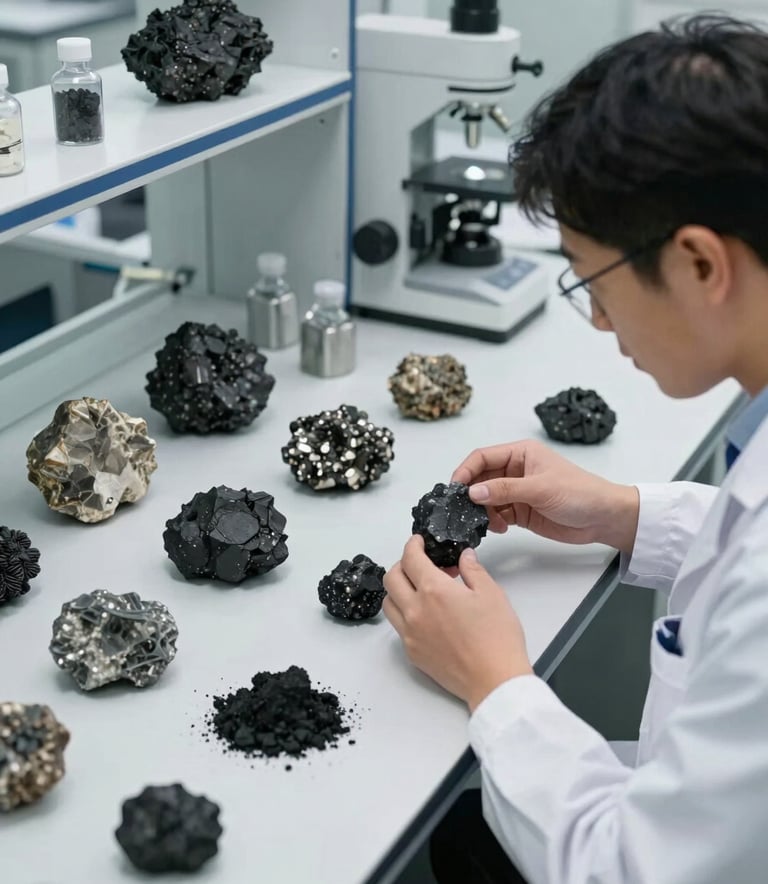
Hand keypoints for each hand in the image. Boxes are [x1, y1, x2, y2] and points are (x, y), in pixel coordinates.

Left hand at [383, 535, 532, 711]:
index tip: (419, 542)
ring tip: (421, 590)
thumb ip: (472, 570)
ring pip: (389, 603)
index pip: (410, 558)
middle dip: (403, 565)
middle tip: (422, 564)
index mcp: (434, 591)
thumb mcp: (491, 594)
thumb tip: (463, 557)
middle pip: (392, 578)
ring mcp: (410, 633)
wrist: (495, 681)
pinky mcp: (412, 653)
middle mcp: (415, 610)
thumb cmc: (497, 638)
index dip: (412, 545)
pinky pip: (398, 626)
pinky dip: (405, 613)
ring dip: (400, 590)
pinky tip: (426, 615)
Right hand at [452, 439, 638, 553]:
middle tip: (463, 511)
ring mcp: (517, 492)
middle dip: (471, 495)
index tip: (454, 488)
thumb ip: (504, 490)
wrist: (604, 518)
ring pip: (486, 499)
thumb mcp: (540, 488)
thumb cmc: (579, 493)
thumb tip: (472, 493)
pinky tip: (498, 529)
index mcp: (520, 453)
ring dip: (482, 511)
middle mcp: (515, 470)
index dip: (466, 471)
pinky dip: (492, 522)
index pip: (483, 457)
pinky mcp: (520, 512)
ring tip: (488, 523)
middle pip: (481, 479)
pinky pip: (496, 514)